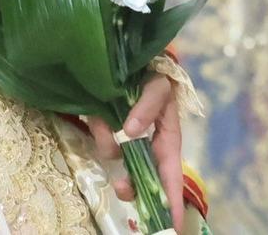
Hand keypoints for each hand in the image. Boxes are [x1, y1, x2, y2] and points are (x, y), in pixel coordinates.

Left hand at [85, 73, 185, 232]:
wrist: (127, 50)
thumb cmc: (153, 70)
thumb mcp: (157, 85)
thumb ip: (148, 107)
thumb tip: (132, 132)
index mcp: (166, 134)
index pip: (170, 171)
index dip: (172, 197)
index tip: (171, 223)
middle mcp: (145, 139)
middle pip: (141, 172)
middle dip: (133, 184)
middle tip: (124, 190)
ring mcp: (122, 133)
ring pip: (116, 154)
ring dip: (109, 146)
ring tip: (103, 125)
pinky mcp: (103, 124)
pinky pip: (99, 135)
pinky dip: (97, 130)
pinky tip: (96, 116)